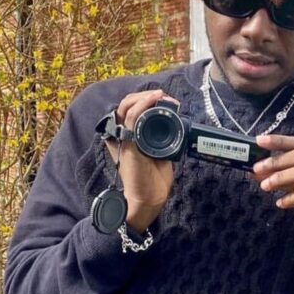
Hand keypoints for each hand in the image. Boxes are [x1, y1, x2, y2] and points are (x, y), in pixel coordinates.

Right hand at [105, 89, 175, 232]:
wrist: (149, 198)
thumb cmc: (152, 179)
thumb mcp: (157, 151)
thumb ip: (158, 138)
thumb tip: (171, 124)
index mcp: (127, 135)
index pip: (132, 109)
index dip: (147, 100)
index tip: (166, 101)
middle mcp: (121, 134)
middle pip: (128, 103)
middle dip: (147, 95)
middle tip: (165, 98)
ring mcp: (123, 137)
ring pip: (127, 106)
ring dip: (145, 97)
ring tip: (160, 96)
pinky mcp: (128, 143)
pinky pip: (131, 117)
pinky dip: (141, 105)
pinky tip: (152, 99)